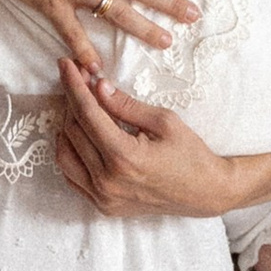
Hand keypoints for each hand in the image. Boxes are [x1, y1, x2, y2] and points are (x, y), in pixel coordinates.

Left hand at [54, 60, 238, 218]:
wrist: (205, 193)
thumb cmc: (191, 155)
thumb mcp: (164, 121)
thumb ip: (126, 105)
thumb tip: (98, 85)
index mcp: (124, 157)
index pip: (87, 113)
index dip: (74, 85)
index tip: (66, 65)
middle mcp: (108, 181)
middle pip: (73, 131)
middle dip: (72, 99)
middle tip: (79, 79)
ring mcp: (103, 197)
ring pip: (65, 154)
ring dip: (67, 126)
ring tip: (79, 105)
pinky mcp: (103, 206)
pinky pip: (72, 177)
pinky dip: (70, 152)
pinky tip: (79, 135)